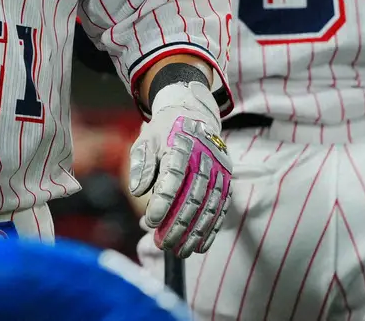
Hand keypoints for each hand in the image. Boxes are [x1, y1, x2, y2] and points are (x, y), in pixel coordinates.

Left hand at [128, 81, 232, 257]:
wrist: (192, 113)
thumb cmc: (163, 131)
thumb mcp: (145, 139)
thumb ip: (141, 164)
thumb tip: (137, 191)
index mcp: (180, 143)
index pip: (172, 177)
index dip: (163, 201)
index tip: (150, 221)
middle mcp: (204, 156)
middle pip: (193, 196)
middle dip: (178, 224)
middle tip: (163, 244)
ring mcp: (219, 168)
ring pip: (209, 205)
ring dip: (196, 232)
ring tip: (180, 251)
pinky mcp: (227, 178)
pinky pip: (221, 207)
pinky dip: (212, 228)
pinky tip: (200, 245)